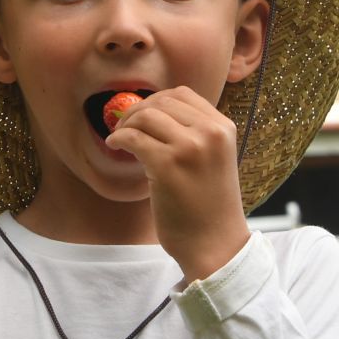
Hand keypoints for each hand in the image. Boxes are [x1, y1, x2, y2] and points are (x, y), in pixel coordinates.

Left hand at [104, 87, 251, 281]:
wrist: (216, 245)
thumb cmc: (209, 206)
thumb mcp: (213, 159)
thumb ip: (194, 134)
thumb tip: (153, 112)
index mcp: (223, 128)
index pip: (183, 94)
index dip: (157, 100)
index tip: (142, 114)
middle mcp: (210, 132)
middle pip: (162, 101)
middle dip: (138, 110)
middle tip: (124, 126)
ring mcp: (190, 147)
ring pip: (146, 115)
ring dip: (126, 123)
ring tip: (119, 138)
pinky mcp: (168, 166)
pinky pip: (134, 138)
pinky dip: (119, 138)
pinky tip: (114, 146)